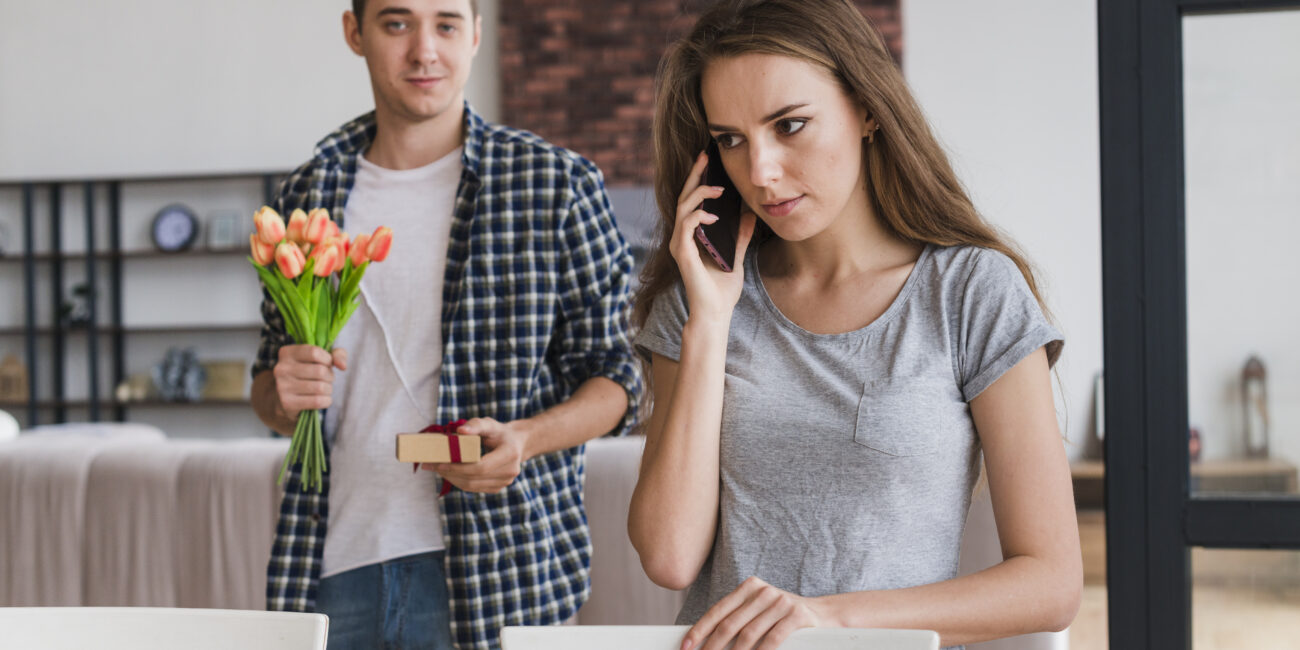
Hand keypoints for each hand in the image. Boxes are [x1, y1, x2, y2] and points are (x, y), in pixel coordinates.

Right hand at [272, 344, 346, 418]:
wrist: (284, 399)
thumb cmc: (308, 373)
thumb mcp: (321, 358)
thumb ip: (337, 355)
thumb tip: (342, 366)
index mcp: (287, 353)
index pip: (315, 352)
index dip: (328, 359)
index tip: (327, 364)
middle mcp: (281, 368)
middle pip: (320, 371)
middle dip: (330, 377)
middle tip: (326, 379)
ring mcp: (282, 386)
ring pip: (320, 387)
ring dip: (328, 389)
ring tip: (323, 389)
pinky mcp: (287, 403)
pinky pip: (317, 401)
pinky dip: (326, 401)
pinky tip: (322, 399)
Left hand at [422, 417, 527, 492]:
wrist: (516, 444)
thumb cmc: (499, 433)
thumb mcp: (489, 424)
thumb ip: (475, 425)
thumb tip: (460, 431)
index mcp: (509, 454)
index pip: (480, 466)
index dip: (458, 467)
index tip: (438, 463)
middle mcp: (510, 471)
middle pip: (473, 478)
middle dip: (449, 473)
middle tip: (430, 465)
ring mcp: (505, 482)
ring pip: (471, 486)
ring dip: (451, 478)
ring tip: (436, 468)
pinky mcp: (497, 488)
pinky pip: (474, 488)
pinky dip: (458, 481)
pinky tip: (448, 473)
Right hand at [671, 151, 758, 324]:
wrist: (716, 313)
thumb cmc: (722, 289)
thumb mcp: (736, 255)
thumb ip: (740, 235)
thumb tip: (751, 214)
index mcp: (691, 235)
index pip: (692, 200)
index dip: (698, 179)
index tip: (708, 160)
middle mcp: (681, 237)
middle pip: (684, 197)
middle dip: (694, 175)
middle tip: (704, 156)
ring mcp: (680, 245)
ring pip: (683, 207)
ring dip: (699, 193)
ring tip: (718, 187)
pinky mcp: (682, 254)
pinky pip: (687, 226)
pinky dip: (699, 216)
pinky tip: (714, 215)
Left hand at [684, 576, 824, 649]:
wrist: (824, 614)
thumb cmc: (783, 617)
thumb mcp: (759, 611)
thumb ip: (738, 619)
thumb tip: (708, 639)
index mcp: (749, 587)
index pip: (719, 610)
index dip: (700, 629)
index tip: (687, 645)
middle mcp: (763, 591)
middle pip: (730, 624)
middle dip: (712, 645)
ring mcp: (781, 602)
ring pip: (749, 634)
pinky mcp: (797, 614)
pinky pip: (773, 638)